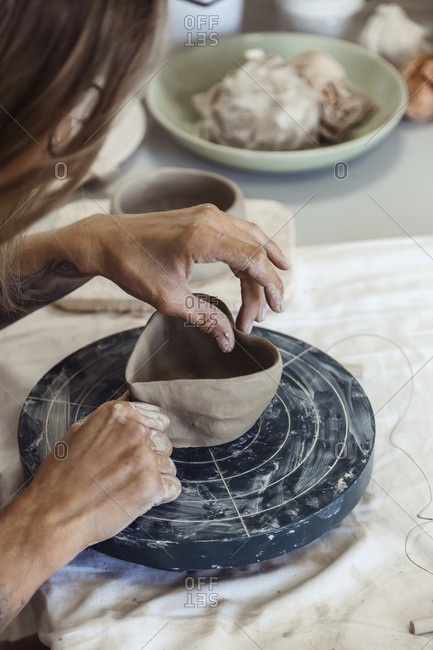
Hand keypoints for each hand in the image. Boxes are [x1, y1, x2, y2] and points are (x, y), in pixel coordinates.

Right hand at [0, 400, 179, 631]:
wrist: (52, 515)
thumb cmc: (61, 477)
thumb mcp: (80, 432)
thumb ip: (112, 423)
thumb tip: (136, 418)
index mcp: (119, 414)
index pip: (158, 418)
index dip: (149, 435)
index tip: (138, 447)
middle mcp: (135, 431)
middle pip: (164, 442)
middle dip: (151, 457)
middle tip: (124, 473)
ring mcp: (145, 458)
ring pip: (169, 465)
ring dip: (154, 478)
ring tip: (125, 487)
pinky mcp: (152, 485)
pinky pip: (173, 487)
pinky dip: (160, 496)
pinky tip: (135, 499)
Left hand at [76, 204, 289, 351]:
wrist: (105, 239)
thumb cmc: (131, 266)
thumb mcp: (168, 299)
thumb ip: (204, 318)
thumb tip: (230, 341)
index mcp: (203, 237)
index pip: (254, 259)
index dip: (271, 286)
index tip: (276, 309)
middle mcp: (211, 219)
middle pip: (256, 251)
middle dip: (264, 285)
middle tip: (261, 315)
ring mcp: (208, 213)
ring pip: (251, 240)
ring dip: (258, 271)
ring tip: (260, 301)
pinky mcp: (202, 216)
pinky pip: (237, 233)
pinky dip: (248, 255)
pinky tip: (251, 273)